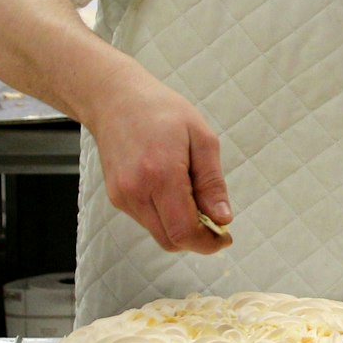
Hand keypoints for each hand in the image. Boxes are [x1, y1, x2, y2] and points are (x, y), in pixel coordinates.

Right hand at [86, 69, 232, 253]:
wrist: (116, 100)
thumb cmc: (162, 112)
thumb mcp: (202, 138)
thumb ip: (212, 183)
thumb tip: (223, 219)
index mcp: (161, 174)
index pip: (184, 231)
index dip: (208, 243)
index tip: (225, 237)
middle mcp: (136, 191)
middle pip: (171, 240)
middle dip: (197, 239)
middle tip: (215, 221)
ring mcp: (122, 197)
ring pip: (159, 233)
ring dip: (181, 227)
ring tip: (193, 195)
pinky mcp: (117, 197)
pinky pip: (147, 220)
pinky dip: (166, 216)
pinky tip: (173, 190)